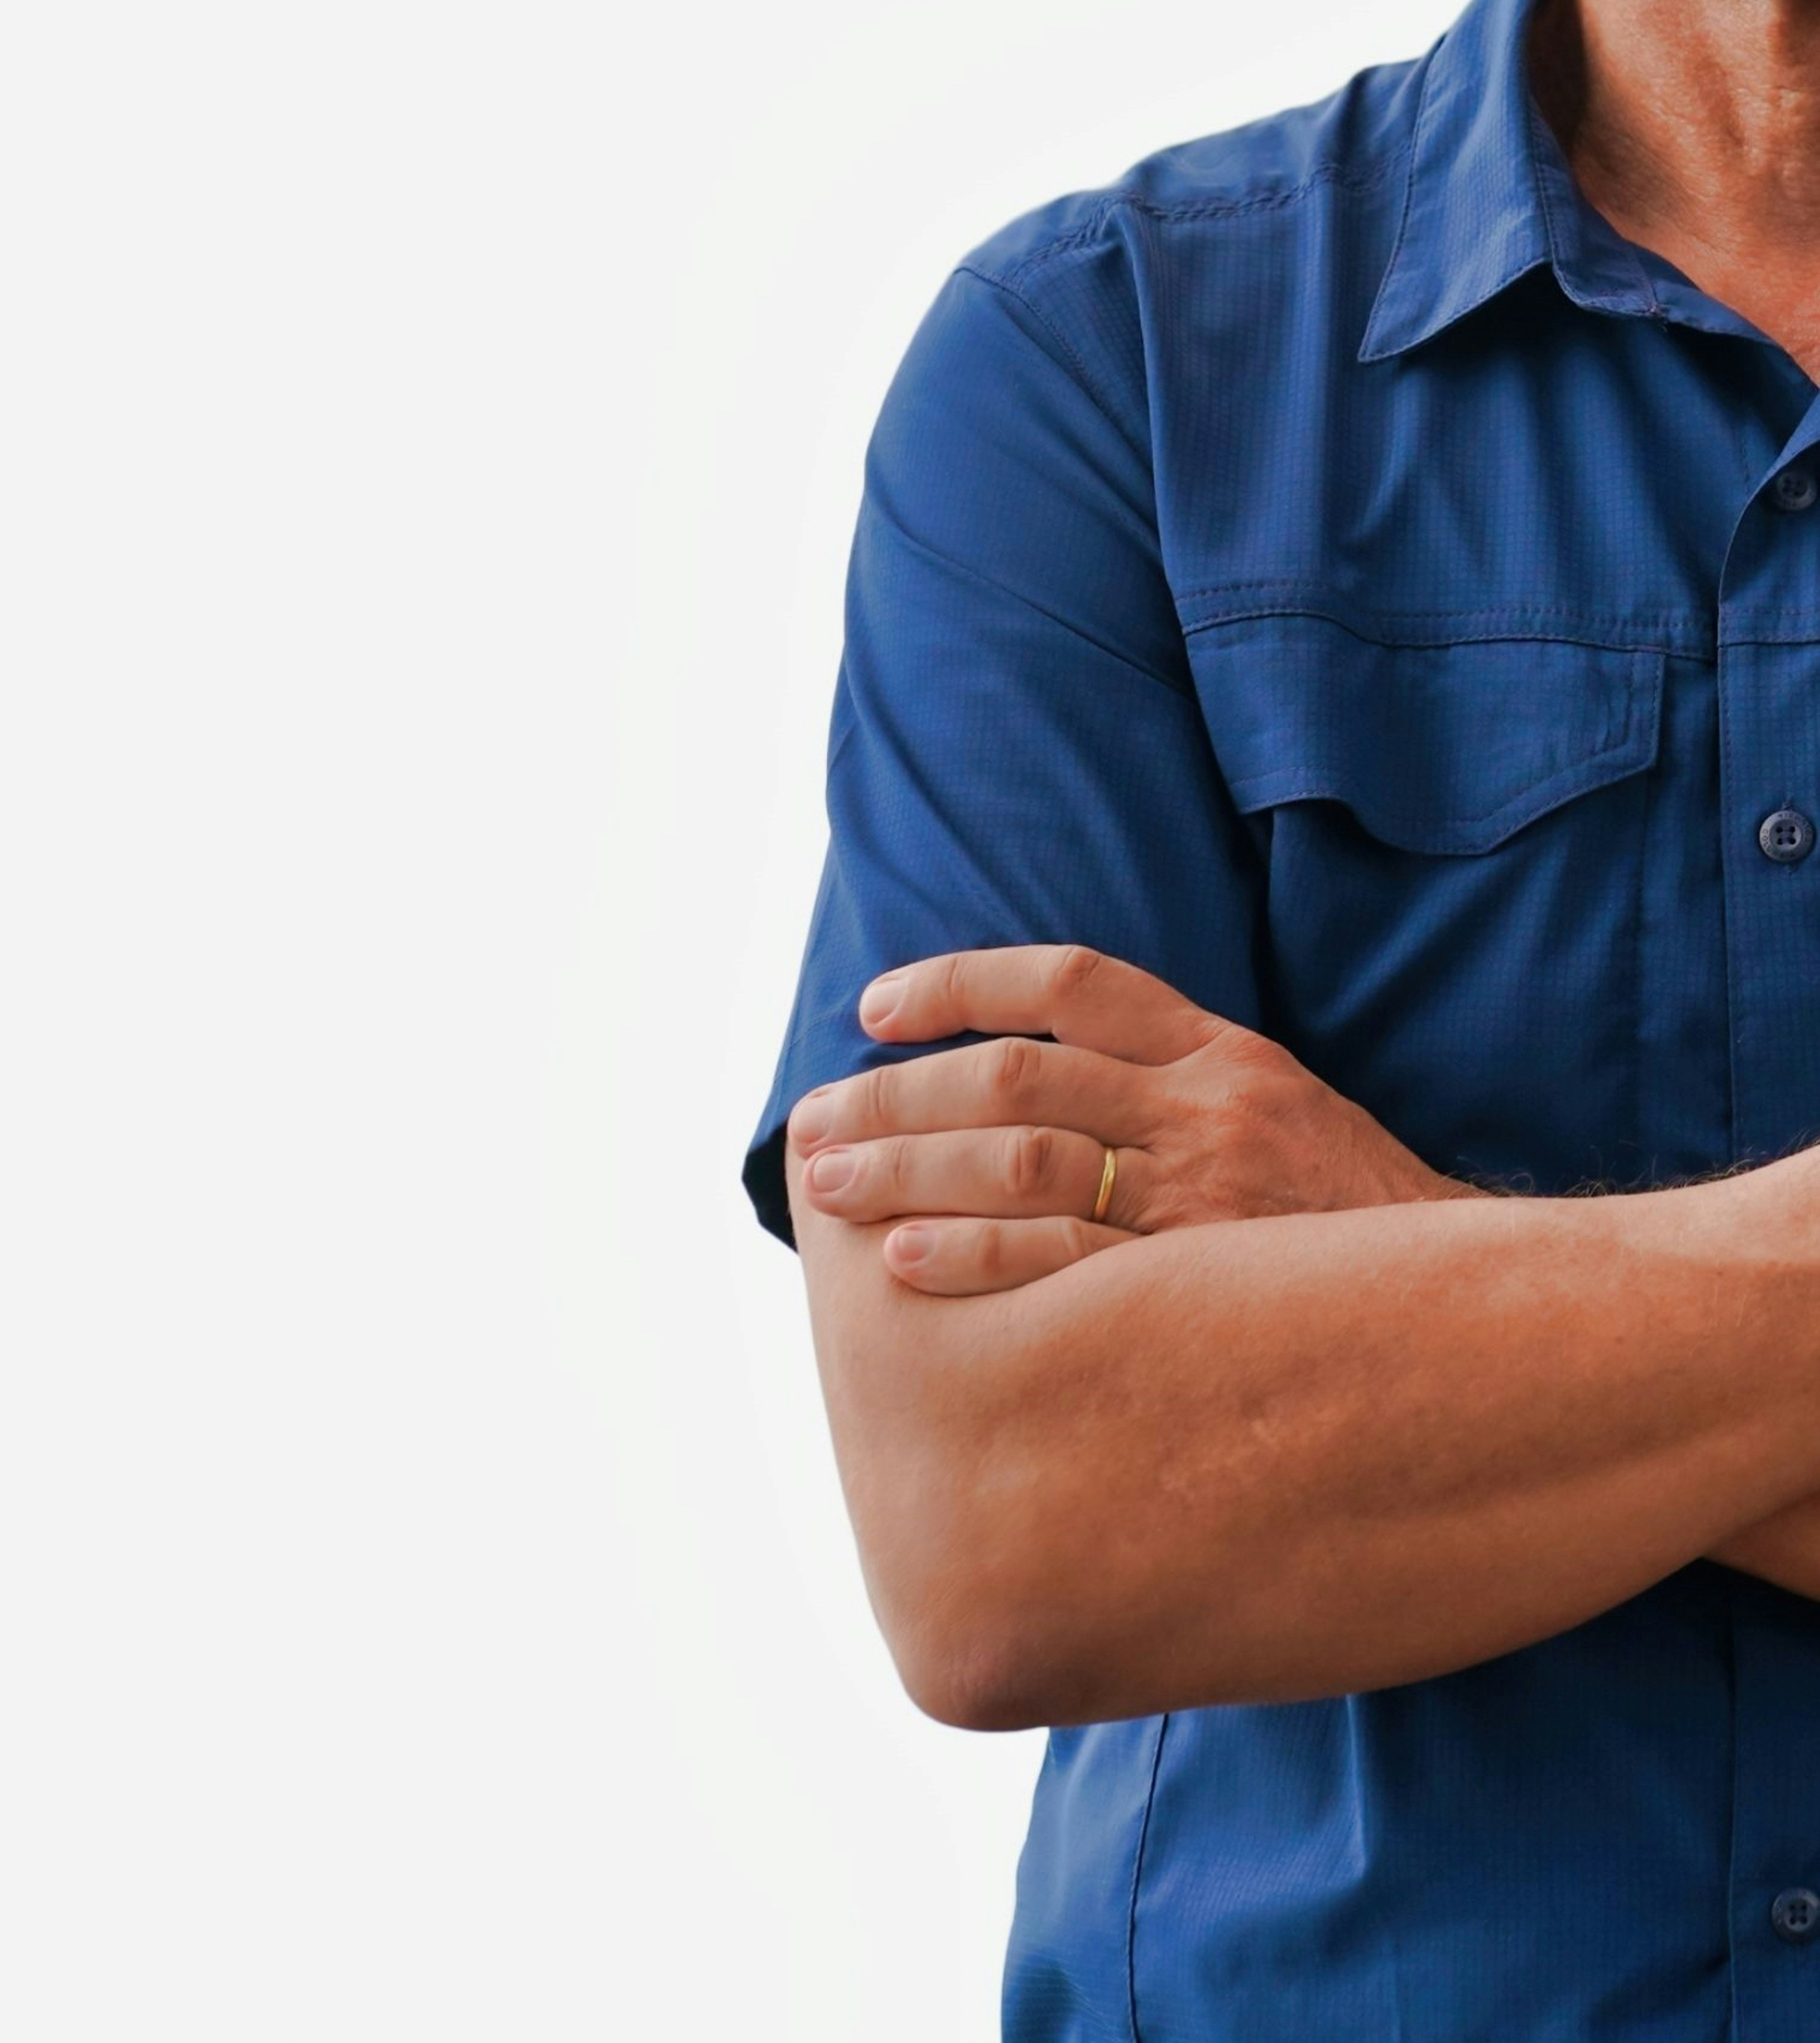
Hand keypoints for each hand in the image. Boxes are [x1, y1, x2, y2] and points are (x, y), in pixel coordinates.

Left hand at [787, 942, 1474, 1295]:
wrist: (1473, 1309)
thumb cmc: (1346, 1221)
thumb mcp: (1277, 1110)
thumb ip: (1170, 1086)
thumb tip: (1024, 1088)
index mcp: (1221, 1051)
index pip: (1068, 981)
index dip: (961, 982)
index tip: (875, 1007)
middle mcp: (1207, 1107)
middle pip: (1017, 1076)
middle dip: (900, 1097)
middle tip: (816, 1123)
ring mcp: (1206, 1195)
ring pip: (1023, 1158)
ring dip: (911, 1169)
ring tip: (830, 1189)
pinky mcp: (1203, 1281)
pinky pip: (1065, 1260)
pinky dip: (975, 1255)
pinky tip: (904, 1259)